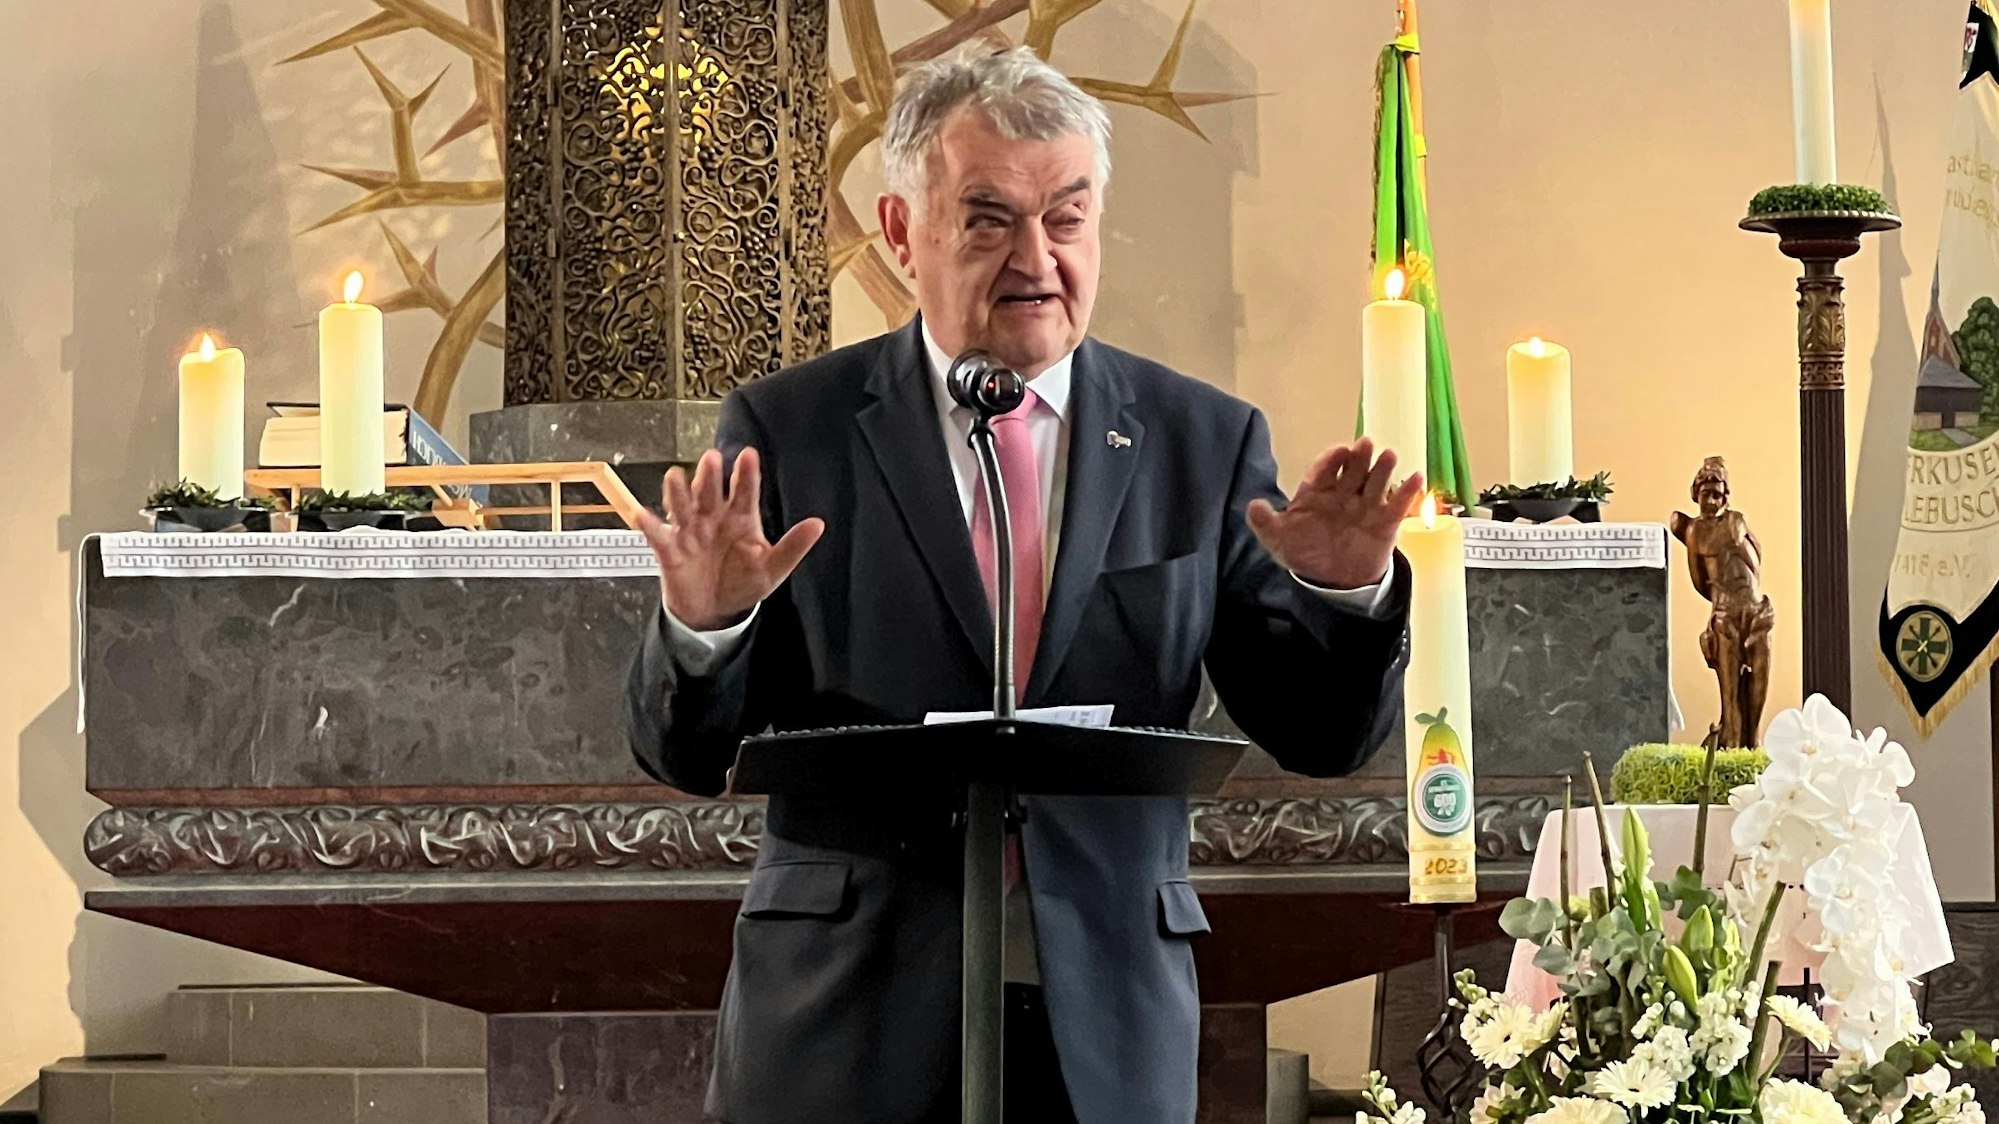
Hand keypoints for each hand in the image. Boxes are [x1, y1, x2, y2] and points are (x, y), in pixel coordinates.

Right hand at [638, 447, 823, 631]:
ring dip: (678, 492)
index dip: (745, 474)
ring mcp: (690, 531)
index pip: (744, 492)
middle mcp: (713, 518)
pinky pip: (658, 536)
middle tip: (712, 459)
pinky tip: (643, 516)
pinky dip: (650, 525)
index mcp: (740, 518)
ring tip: (676, 477)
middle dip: (710, 476)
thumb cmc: (743, 584)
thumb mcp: (772, 568)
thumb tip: (818, 524)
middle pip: (710, 492)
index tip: (749, 455)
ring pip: (682, 506)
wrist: (715, 613)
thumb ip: (793, 546)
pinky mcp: (670, 550)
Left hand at [1245, 438, 1424, 589]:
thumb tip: (1251, 506)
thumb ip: (1266, 524)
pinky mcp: (1385, 522)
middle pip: (1353, 471)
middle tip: (1365, 444)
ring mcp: (1366, 506)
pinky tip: (1416, 476)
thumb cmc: (1307, 552)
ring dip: (1383, 469)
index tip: (1339, 452)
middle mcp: (1344, 494)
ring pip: (1375, 483)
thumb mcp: (1279, 541)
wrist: (1333, 581)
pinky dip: (1408, 491)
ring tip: (1389, 455)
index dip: (1332, 460)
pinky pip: (1397, 505)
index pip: (1325, 470)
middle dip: (1359, 458)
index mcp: (1318, 492)